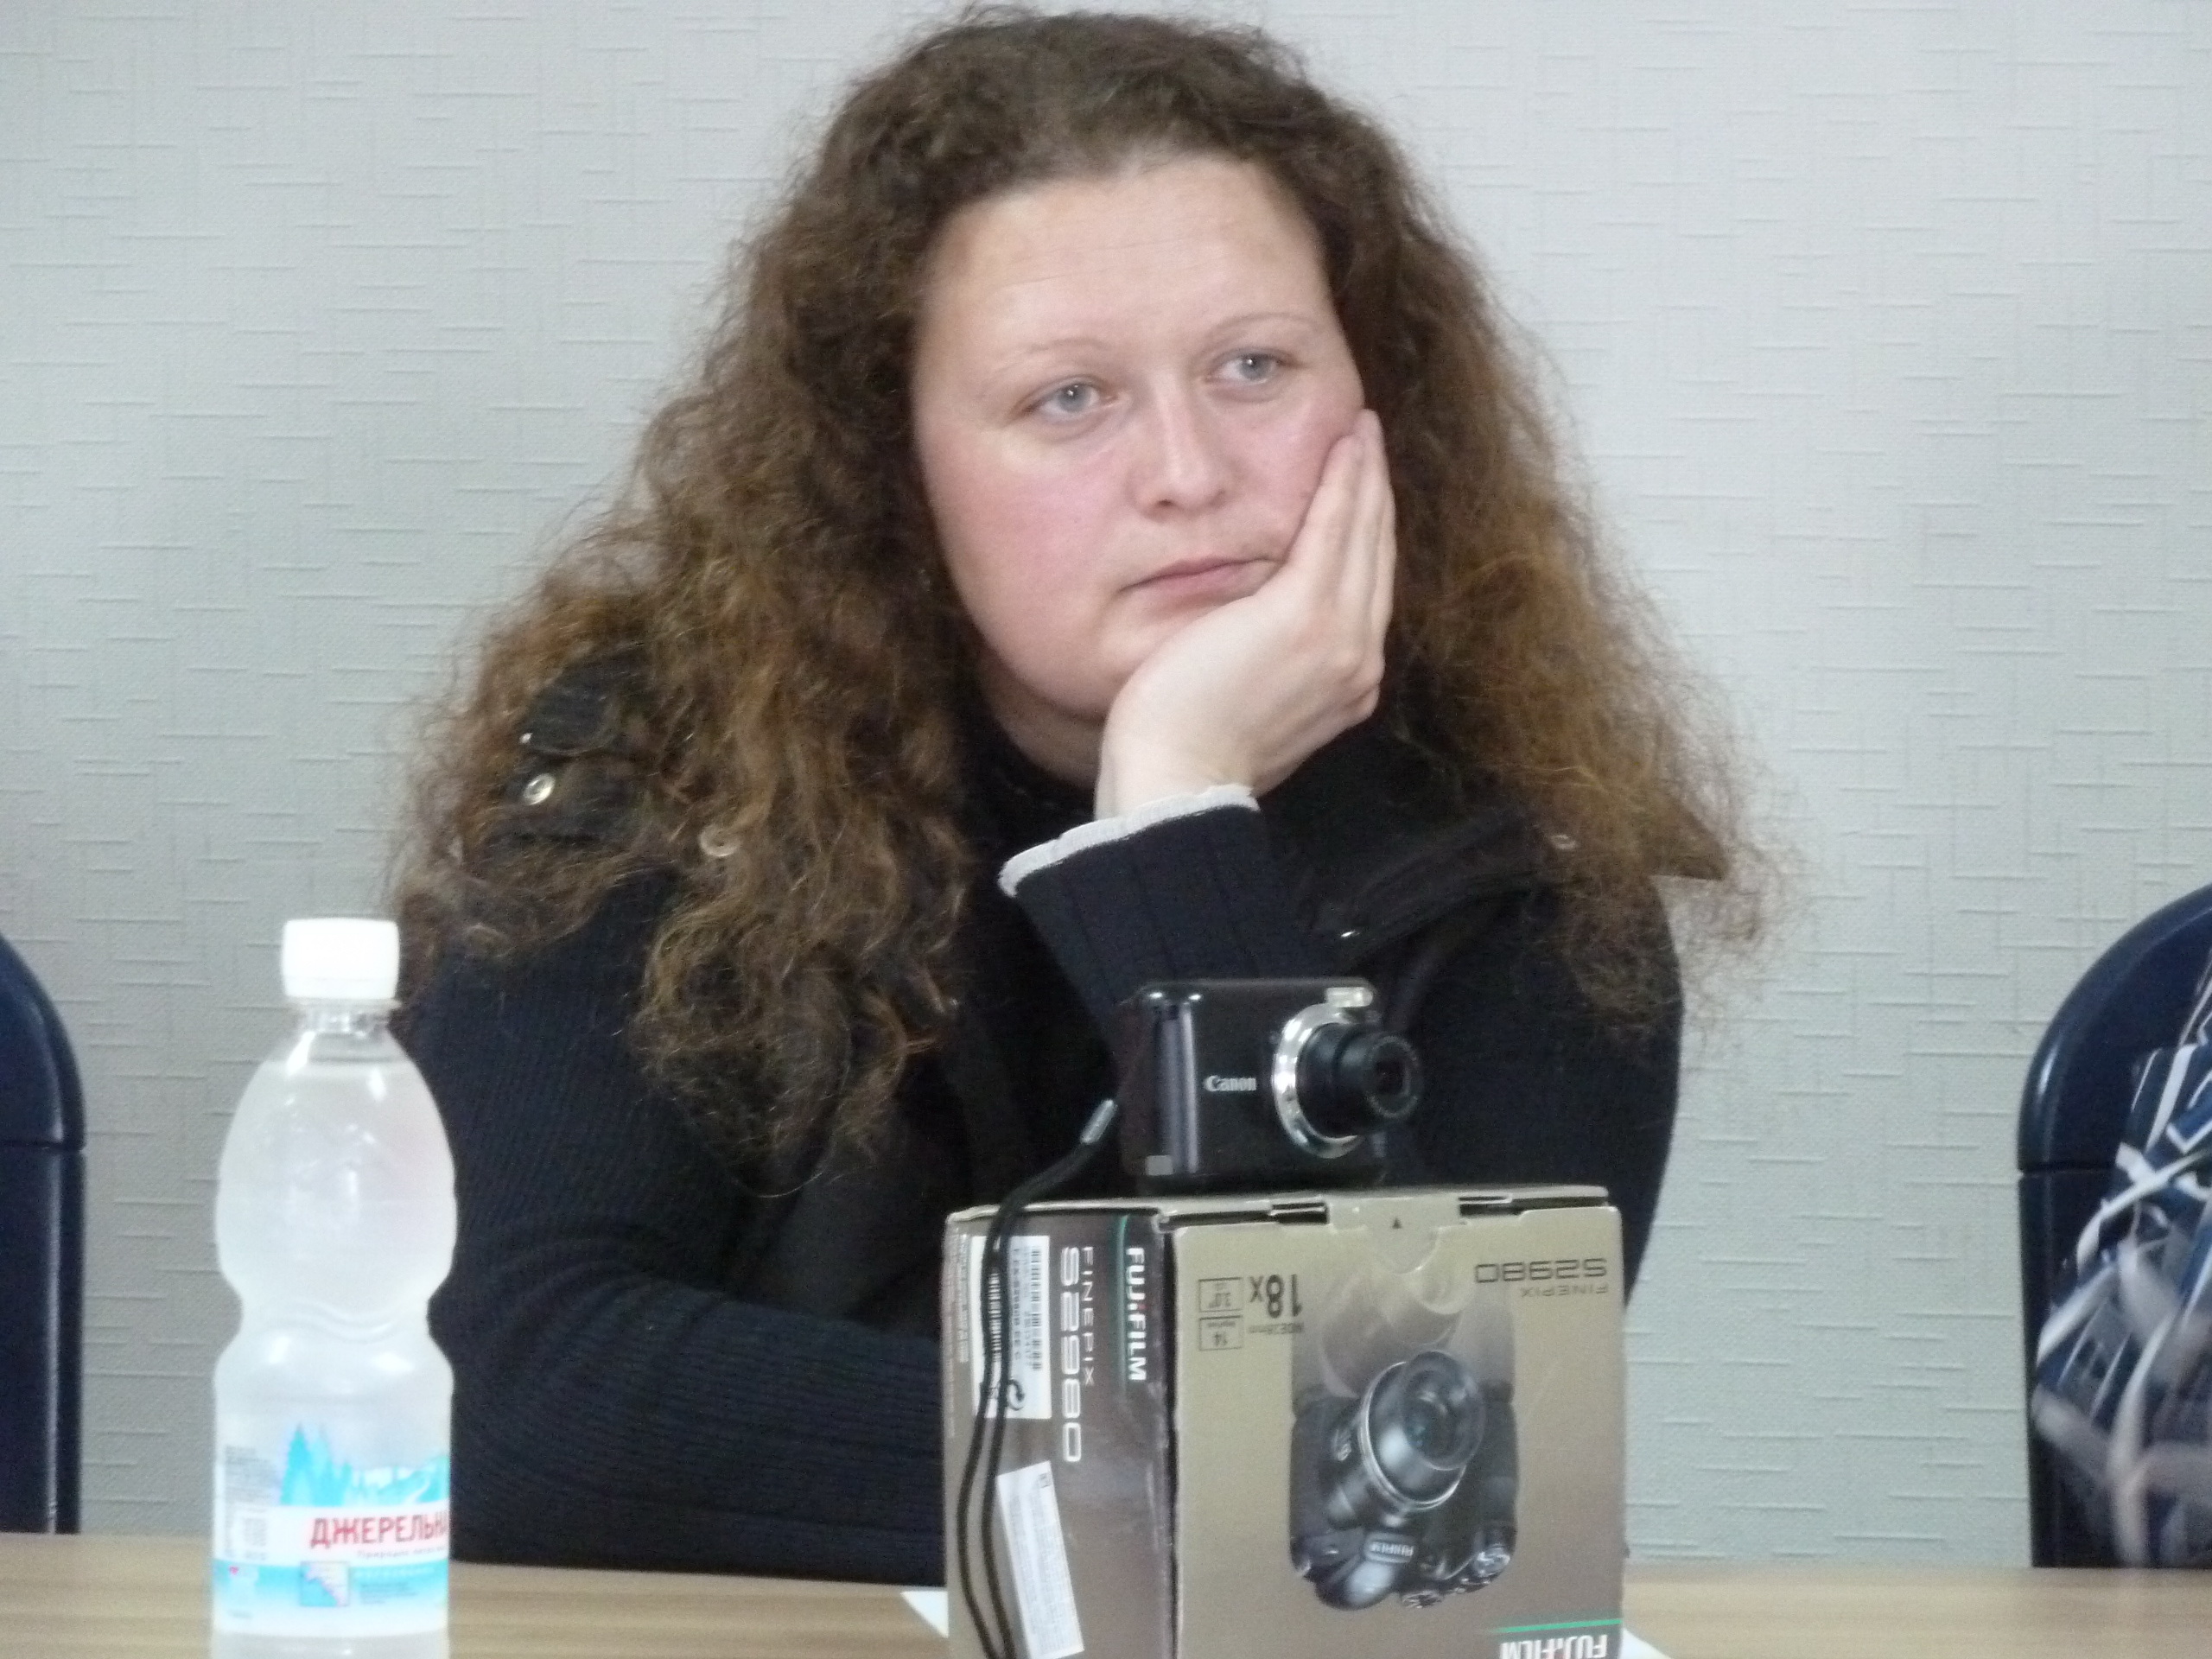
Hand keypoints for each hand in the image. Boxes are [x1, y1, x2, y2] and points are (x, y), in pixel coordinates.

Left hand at [1094, 410, 1394, 816]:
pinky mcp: (1303, 616)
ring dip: (1366, 476)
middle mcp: (1358, 662)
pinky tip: (1346, 444)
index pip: (1363, 593)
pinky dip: (1345, 484)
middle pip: (1376, 559)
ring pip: (1364, 537)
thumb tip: (1255, 642)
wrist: (1174, 780)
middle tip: (1369, 442)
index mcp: (1346, 685)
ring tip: (1362, 430)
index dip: (1367, 535)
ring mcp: (1338, 640)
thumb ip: (1272, 670)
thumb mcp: (1249, 708)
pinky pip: (1334, 531)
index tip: (1361, 492)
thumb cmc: (1188, 750)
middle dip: (1375, 495)